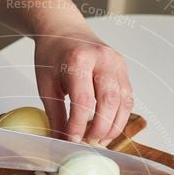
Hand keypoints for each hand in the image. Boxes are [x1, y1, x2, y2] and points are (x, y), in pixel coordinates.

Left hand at [34, 28, 133, 144]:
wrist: (63, 30)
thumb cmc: (53, 55)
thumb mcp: (46, 84)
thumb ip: (55, 113)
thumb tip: (61, 141)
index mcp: (78, 60)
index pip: (83, 100)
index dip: (78, 125)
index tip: (71, 140)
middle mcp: (102, 59)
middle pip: (109, 101)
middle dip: (100, 128)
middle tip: (88, 143)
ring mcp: (116, 62)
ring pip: (123, 101)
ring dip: (114, 126)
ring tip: (99, 141)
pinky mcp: (123, 68)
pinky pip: (127, 97)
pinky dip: (120, 117)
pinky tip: (108, 128)